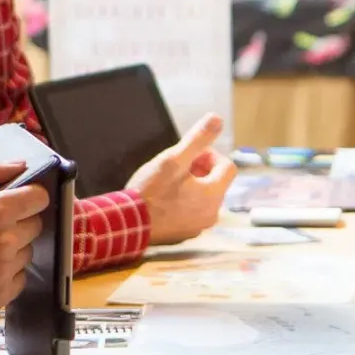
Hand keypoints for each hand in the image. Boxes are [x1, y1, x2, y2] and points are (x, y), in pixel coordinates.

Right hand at [0, 162, 49, 321]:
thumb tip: (20, 165)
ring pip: (26, 253)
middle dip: (17, 221)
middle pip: (35, 226)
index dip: (28, 196)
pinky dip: (4, 274)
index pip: (40, 198)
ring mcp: (2, 274)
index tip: (15, 200)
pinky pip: (17, 280)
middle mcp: (4, 244)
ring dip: (12, 249)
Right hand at [127, 113, 237, 244]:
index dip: (209, 155)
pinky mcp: (184, 235)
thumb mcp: (173, 159)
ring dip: (191, 187)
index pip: (227, 167)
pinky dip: (183, 204)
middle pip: (216, 183)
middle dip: (200, 171)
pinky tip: (163, 200)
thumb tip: (217, 118)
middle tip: (176, 168)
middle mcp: (212, 214)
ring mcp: (198, 227)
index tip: (189, 155)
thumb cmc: (150, 191)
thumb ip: (197, 139)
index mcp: (214, 195)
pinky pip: (191, 213)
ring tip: (168, 183)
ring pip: (203, 199)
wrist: (128, 225)